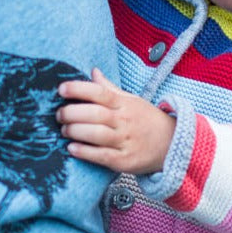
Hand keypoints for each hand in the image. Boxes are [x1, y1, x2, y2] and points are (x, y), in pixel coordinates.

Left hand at [57, 68, 174, 174]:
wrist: (172, 145)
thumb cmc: (146, 120)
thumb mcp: (131, 100)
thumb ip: (109, 88)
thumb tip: (93, 71)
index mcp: (124, 104)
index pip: (100, 92)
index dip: (79, 89)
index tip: (61, 89)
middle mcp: (125, 121)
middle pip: (95, 113)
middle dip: (72, 113)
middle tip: (58, 114)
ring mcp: (126, 141)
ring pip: (97, 134)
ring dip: (75, 131)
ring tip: (64, 130)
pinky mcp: (125, 161)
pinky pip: (103, 156)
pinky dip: (85, 152)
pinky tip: (71, 148)